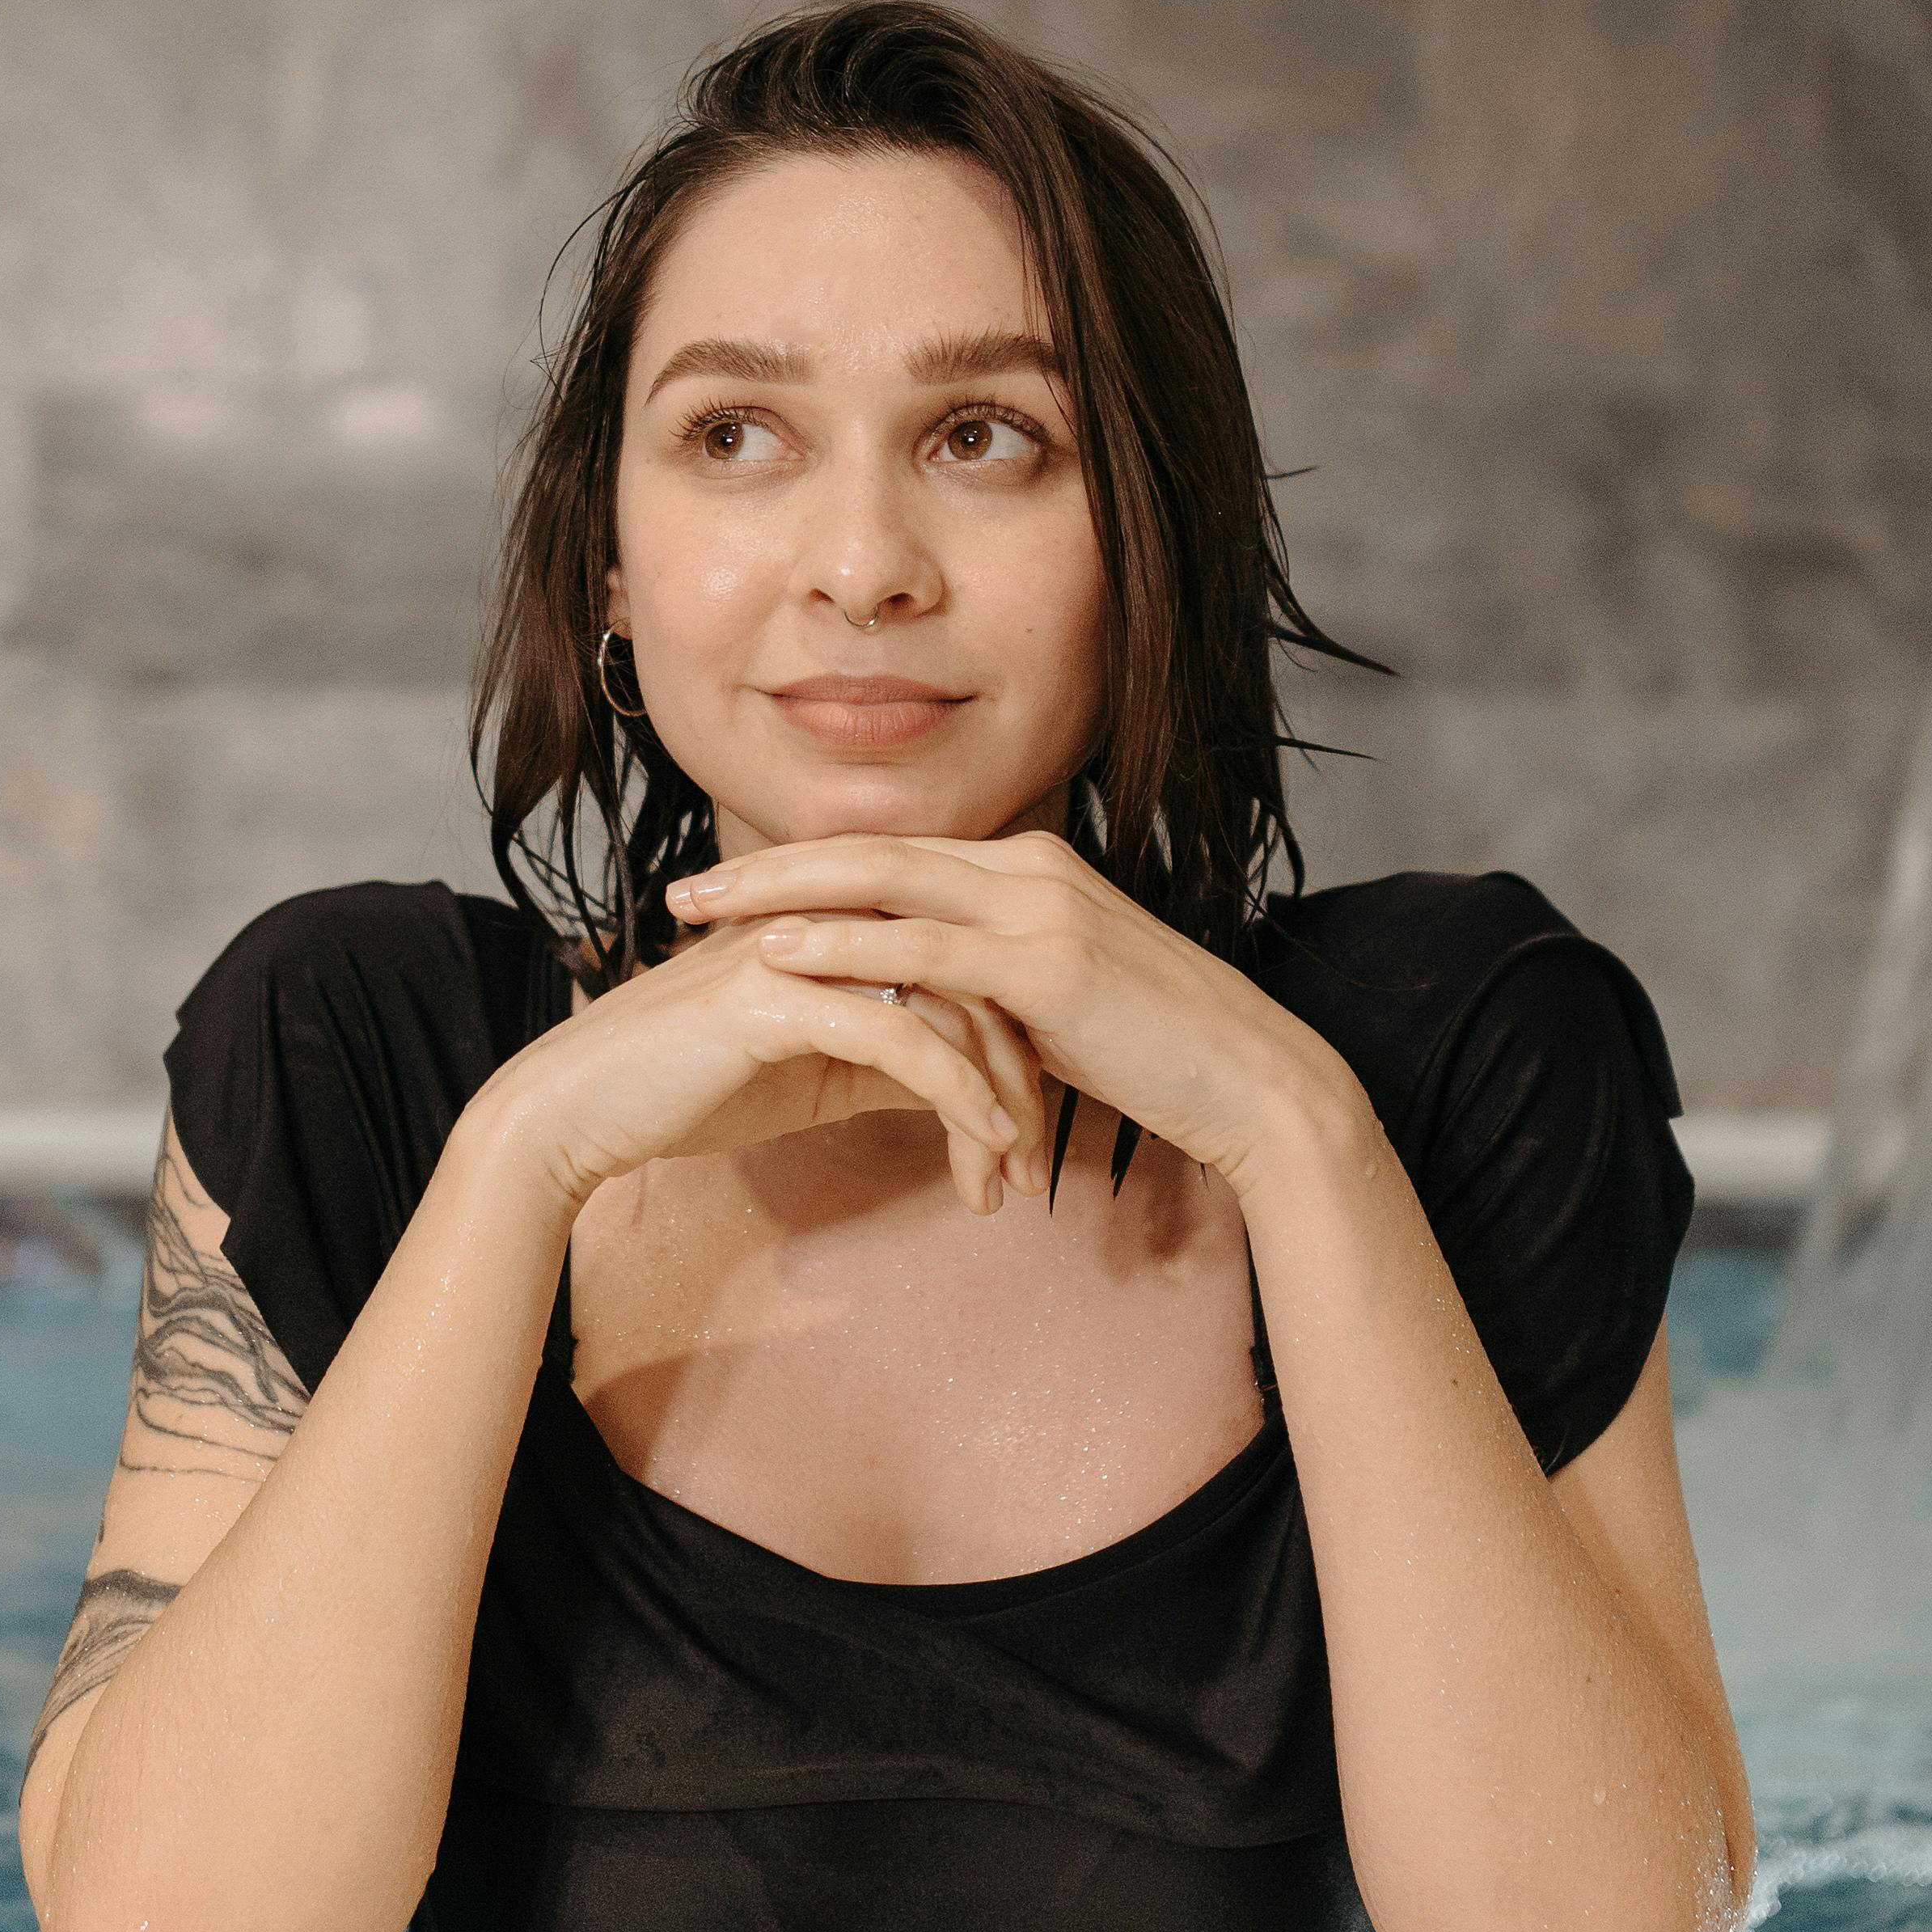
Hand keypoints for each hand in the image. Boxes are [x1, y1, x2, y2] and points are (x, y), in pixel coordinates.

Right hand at [475, 914, 1051, 1223]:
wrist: (579, 1108)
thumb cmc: (690, 1088)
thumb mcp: (816, 1074)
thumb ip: (889, 1061)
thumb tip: (965, 1085)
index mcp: (837, 921)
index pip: (959, 956)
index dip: (1012, 1033)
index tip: (1035, 1116)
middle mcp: (826, 917)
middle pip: (969, 972)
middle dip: (1021, 1067)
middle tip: (1037, 1157)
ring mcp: (802, 948)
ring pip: (947, 1005)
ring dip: (997, 1094)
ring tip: (1015, 1170)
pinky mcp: (778, 998)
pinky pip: (899, 1040)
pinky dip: (957, 1096)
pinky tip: (985, 1148)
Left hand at [667, 830, 1364, 1205]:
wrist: (1250, 1082)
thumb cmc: (1156, 1056)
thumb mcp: (1058, 1004)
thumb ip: (991, 987)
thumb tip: (928, 1007)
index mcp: (1030, 869)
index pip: (894, 854)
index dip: (805, 867)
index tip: (728, 888)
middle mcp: (1030, 867)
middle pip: (871, 849)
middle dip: (768, 866)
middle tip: (680, 886)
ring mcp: (1040, 907)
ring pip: (883, 881)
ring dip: (780, 894)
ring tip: (699, 911)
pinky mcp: (1046, 963)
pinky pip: (923, 946)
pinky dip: (843, 944)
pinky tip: (779, 954)